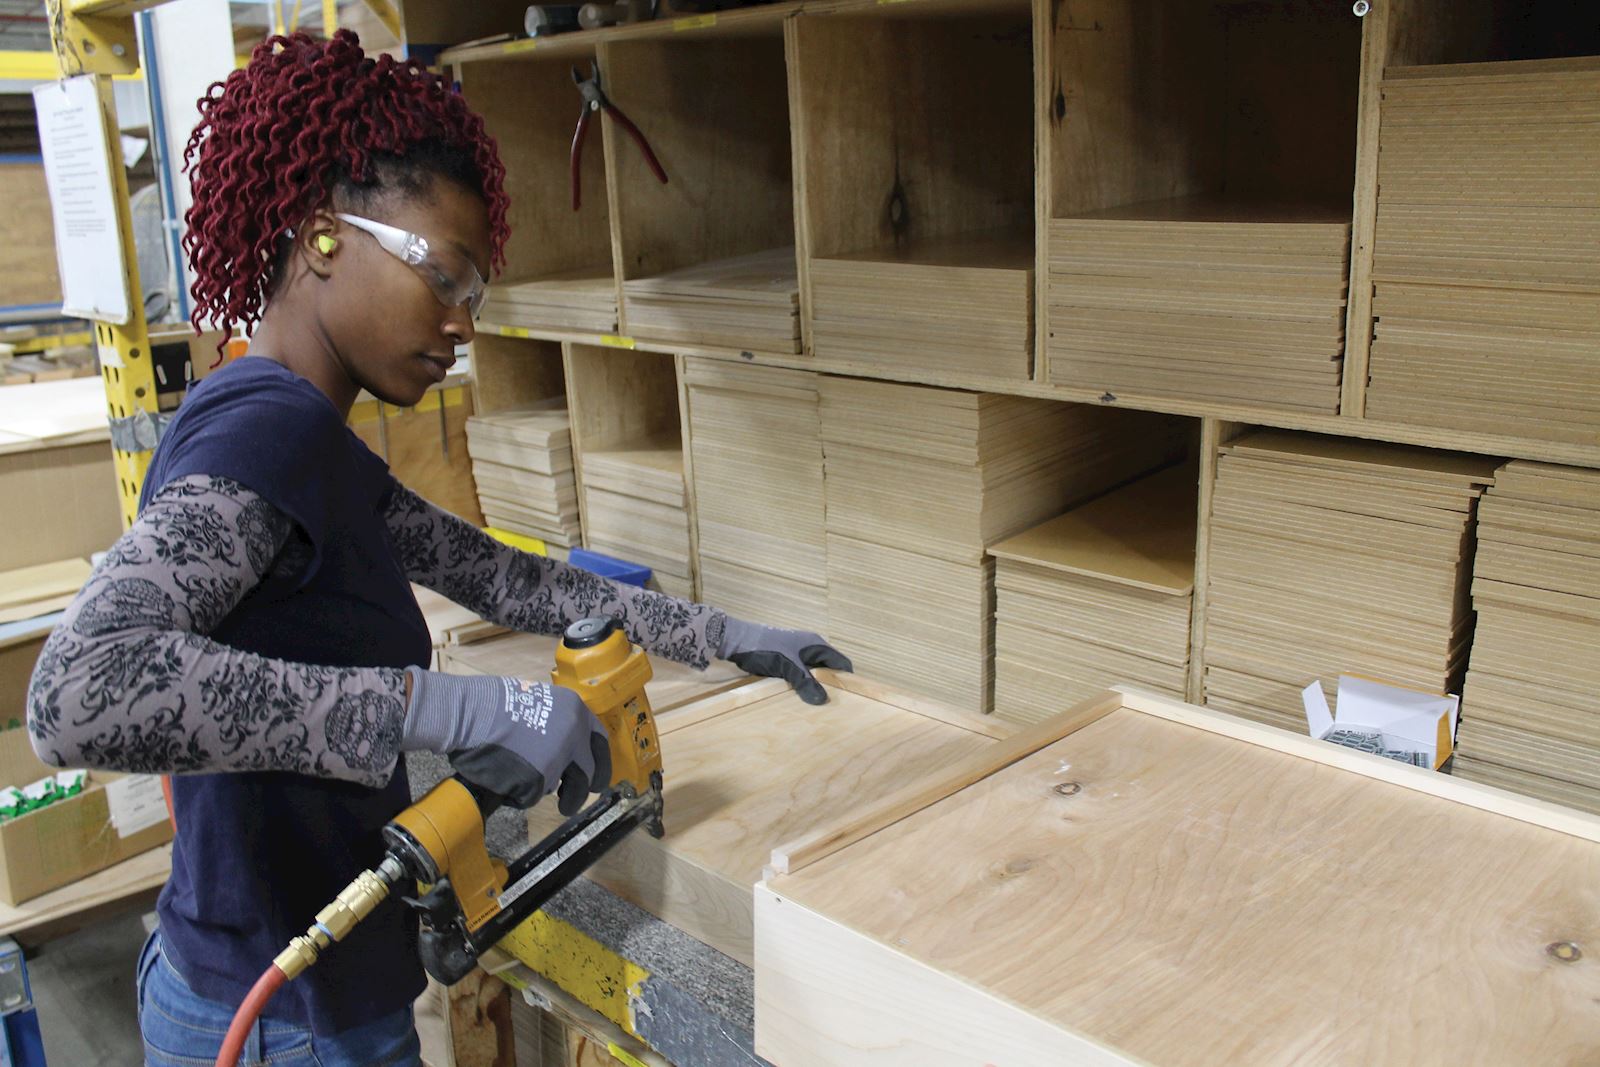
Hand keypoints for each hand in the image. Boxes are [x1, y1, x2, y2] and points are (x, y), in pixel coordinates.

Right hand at [401, 668, 610, 812]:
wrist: (473, 711)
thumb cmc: (496, 706)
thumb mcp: (541, 703)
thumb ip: (559, 725)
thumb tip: (568, 753)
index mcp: (575, 711)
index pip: (600, 740)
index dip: (600, 760)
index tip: (597, 774)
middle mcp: (573, 733)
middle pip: (590, 770)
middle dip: (588, 788)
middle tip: (581, 796)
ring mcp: (558, 757)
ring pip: (571, 787)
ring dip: (569, 801)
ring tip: (562, 808)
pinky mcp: (539, 778)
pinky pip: (535, 794)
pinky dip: (524, 794)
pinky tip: (509, 782)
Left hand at [717, 617, 851, 704]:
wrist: (737, 641)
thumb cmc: (765, 649)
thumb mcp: (787, 666)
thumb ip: (805, 682)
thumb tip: (823, 700)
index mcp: (815, 644)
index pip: (841, 661)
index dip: (847, 677)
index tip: (851, 697)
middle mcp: (810, 648)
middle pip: (829, 668)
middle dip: (832, 684)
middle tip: (835, 705)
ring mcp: (797, 655)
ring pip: (814, 673)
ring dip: (816, 686)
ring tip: (819, 705)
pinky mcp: (786, 662)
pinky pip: (801, 676)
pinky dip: (804, 685)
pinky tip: (802, 698)